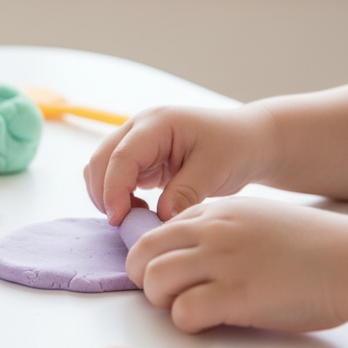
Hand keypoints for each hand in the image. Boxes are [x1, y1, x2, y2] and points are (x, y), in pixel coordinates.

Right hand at [84, 104, 275, 225]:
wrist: (247, 141)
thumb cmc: (235, 148)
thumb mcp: (214, 170)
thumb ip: (185, 193)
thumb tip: (160, 218)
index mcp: (157, 124)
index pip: (122, 156)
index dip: (114, 189)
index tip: (118, 219)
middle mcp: (139, 129)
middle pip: (101, 160)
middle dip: (104, 194)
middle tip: (123, 224)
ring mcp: (136, 142)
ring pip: (100, 169)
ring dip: (107, 195)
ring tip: (136, 215)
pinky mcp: (139, 159)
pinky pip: (113, 177)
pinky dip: (117, 196)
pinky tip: (139, 209)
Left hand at [126, 198, 347, 334]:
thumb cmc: (311, 246)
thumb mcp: (256, 218)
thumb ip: (219, 228)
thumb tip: (187, 251)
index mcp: (215, 213)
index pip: (157, 231)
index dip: (153, 257)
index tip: (165, 272)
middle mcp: (211, 232)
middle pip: (142, 253)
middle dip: (144, 278)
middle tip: (163, 294)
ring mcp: (221, 262)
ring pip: (155, 280)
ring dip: (162, 301)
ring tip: (185, 308)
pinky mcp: (235, 295)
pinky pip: (183, 312)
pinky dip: (187, 322)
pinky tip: (207, 321)